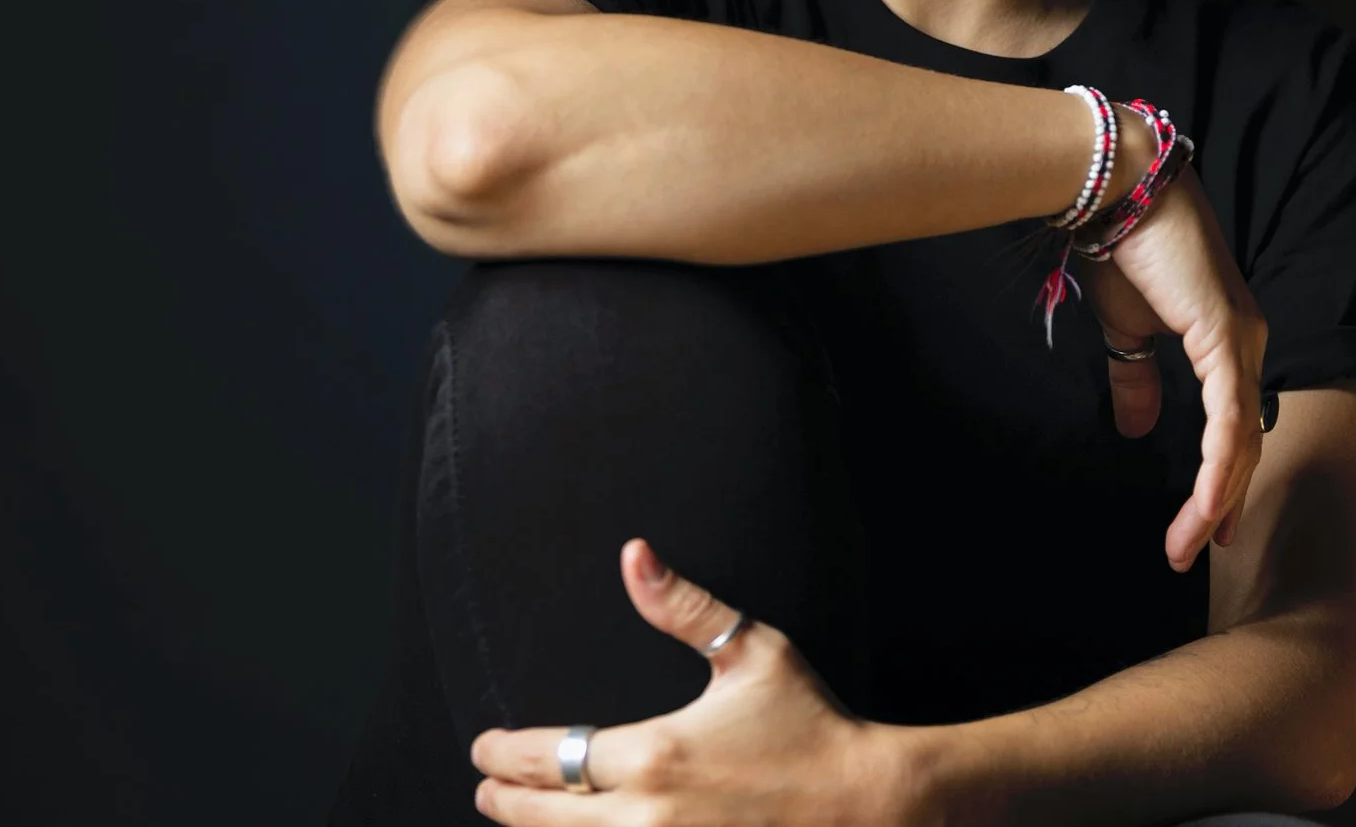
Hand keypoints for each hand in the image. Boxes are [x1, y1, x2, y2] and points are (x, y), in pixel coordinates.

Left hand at [470, 538, 913, 824]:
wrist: (870, 805)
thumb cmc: (813, 725)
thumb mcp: (754, 654)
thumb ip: (685, 607)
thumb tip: (633, 556)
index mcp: (656, 754)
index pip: (551, 757)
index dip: (503, 755)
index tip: (485, 748)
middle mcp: (648, 816)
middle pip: (543, 816)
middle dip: (504, 801)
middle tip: (487, 789)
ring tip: (524, 819)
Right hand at [1080, 163, 1269, 571]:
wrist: (1120, 191)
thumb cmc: (1124, 249)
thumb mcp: (1128, 329)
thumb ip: (1137, 379)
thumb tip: (1137, 429)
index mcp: (1226, 342)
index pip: (1233, 427)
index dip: (1223, 481)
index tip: (1207, 528)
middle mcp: (1246, 344)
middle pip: (1244, 443)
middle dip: (1222, 504)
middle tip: (1196, 552)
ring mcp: (1241, 341)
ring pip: (1240, 441)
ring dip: (1218, 499)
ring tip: (1191, 545)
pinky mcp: (1224, 337)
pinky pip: (1229, 419)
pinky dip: (1219, 468)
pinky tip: (1207, 506)